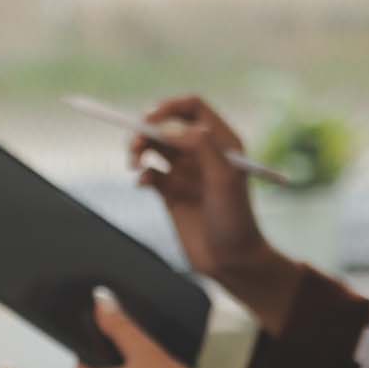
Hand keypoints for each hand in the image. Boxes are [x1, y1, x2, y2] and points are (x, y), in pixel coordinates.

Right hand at [133, 95, 297, 330]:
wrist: (230, 260)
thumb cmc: (235, 219)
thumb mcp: (223, 178)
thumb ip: (201, 147)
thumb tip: (172, 127)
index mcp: (221, 142)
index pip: (191, 108)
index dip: (168, 107)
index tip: (148, 119)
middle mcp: (202, 152)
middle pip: (166, 125)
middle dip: (146, 130)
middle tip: (134, 145)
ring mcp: (185, 172)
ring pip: (154, 147)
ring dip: (139, 149)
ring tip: (133, 164)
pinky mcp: (171, 193)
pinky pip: (149, 173)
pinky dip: (141, 174)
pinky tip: (142, 184)